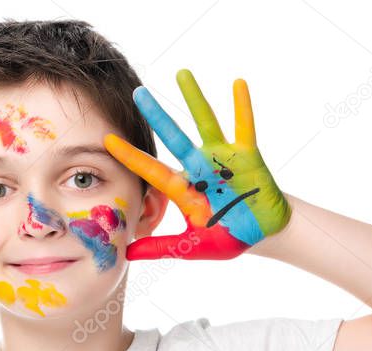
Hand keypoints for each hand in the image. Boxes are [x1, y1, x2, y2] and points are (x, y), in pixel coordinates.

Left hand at [104, 69, 290, 260]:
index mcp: (183, 189)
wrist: (264, 234)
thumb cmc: (227, 237)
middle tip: (138, 93)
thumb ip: (162, 248)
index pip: (151, 169)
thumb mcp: (193, 247)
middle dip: (157, 117)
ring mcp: (223, 158)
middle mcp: (199, 168)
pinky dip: (242, 107)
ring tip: (181, 73)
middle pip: (174, 138)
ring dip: (194, 100)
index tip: (107, 141)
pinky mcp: (248, 155)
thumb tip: (127, 255)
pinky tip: (237, 83)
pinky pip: (244, 128)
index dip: (130, 156)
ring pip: (206, 124)